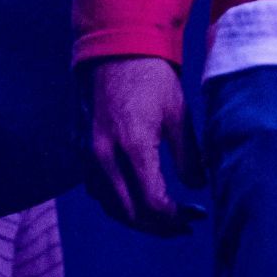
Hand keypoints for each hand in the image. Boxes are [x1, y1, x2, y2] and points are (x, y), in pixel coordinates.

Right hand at [84, 56, 206, 235]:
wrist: (114, 49)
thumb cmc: (152, 78)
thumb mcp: (178, 113)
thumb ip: (188, 155)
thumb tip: (197, 187)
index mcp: (132, 146)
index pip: (151, 203)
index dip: (174, 218)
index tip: (194, 217)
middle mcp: (103, 157)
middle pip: (128, 213)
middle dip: (157, 226)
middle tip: (183, 226)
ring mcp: (87, 156)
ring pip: (109, 206)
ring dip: (136, 218)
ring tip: (165, 219)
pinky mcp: (80, 151)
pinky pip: (96, 190)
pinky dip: (118, 202)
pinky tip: (138, 198)